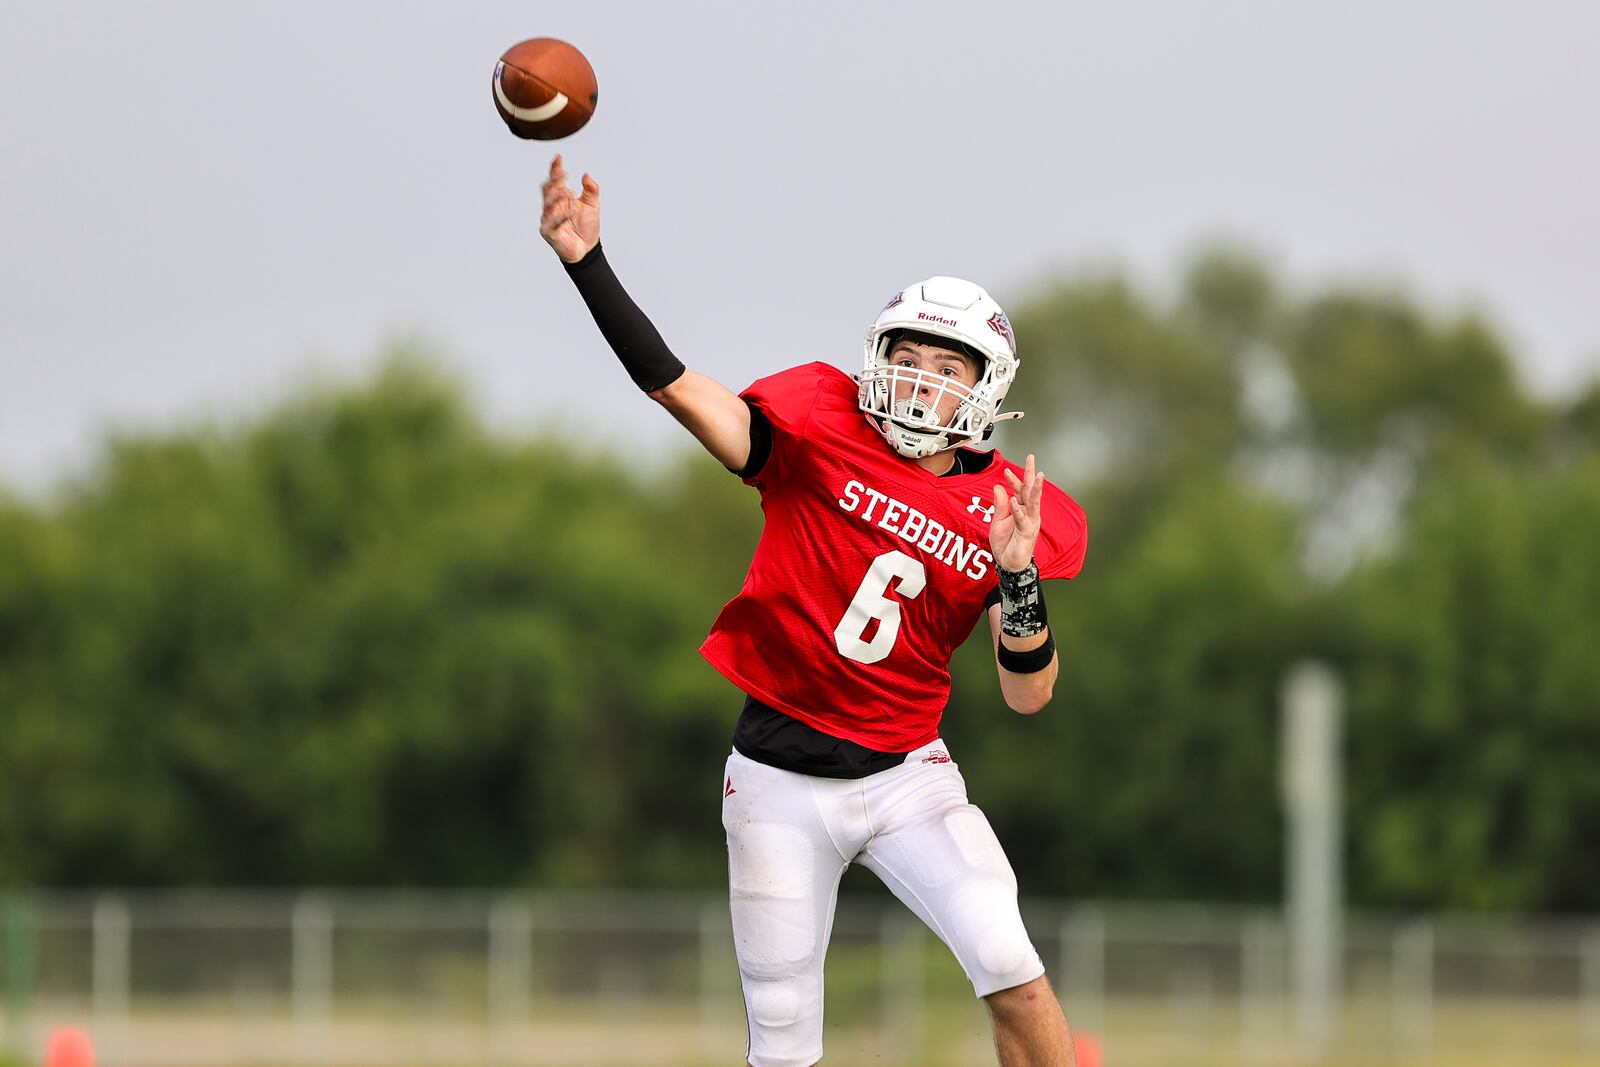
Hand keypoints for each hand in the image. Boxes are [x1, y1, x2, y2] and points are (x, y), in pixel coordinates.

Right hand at [539, 154, 599, 263]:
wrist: (587, 249)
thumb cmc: (586, 226)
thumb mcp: (592, 206)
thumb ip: (591, 190)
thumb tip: (587, 175)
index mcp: (561, 197)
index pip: (555, 180)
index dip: (555, 168)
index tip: (559, 157)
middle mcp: (552, 206)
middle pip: (548, 189)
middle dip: (554, 180)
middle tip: (563, 174)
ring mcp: (549, 219)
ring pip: (547, 204)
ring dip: (556, 196)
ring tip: (568, 191)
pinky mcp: (549, 232)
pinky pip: (551, 223)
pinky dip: (560, 217)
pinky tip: (569, 211)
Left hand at [989, 453, 1043, 572]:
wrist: (1008, 564)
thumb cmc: (1006, 543)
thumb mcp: (998, 520)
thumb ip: (1000, 505)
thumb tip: (998, 487)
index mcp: (1022, 509)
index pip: (1020, 490)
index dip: (1014, 479)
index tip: (1007, 469)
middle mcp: (1029, 513)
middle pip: (1030, 490)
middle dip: (1031, 474)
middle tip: (1032, 458)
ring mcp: (1030, 523)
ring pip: (1033, 502)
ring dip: (1035, 489)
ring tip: (1037, 475)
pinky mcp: (1027, 533)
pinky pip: (1022, 520)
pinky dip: (1018, 510)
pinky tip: (1014, 500)